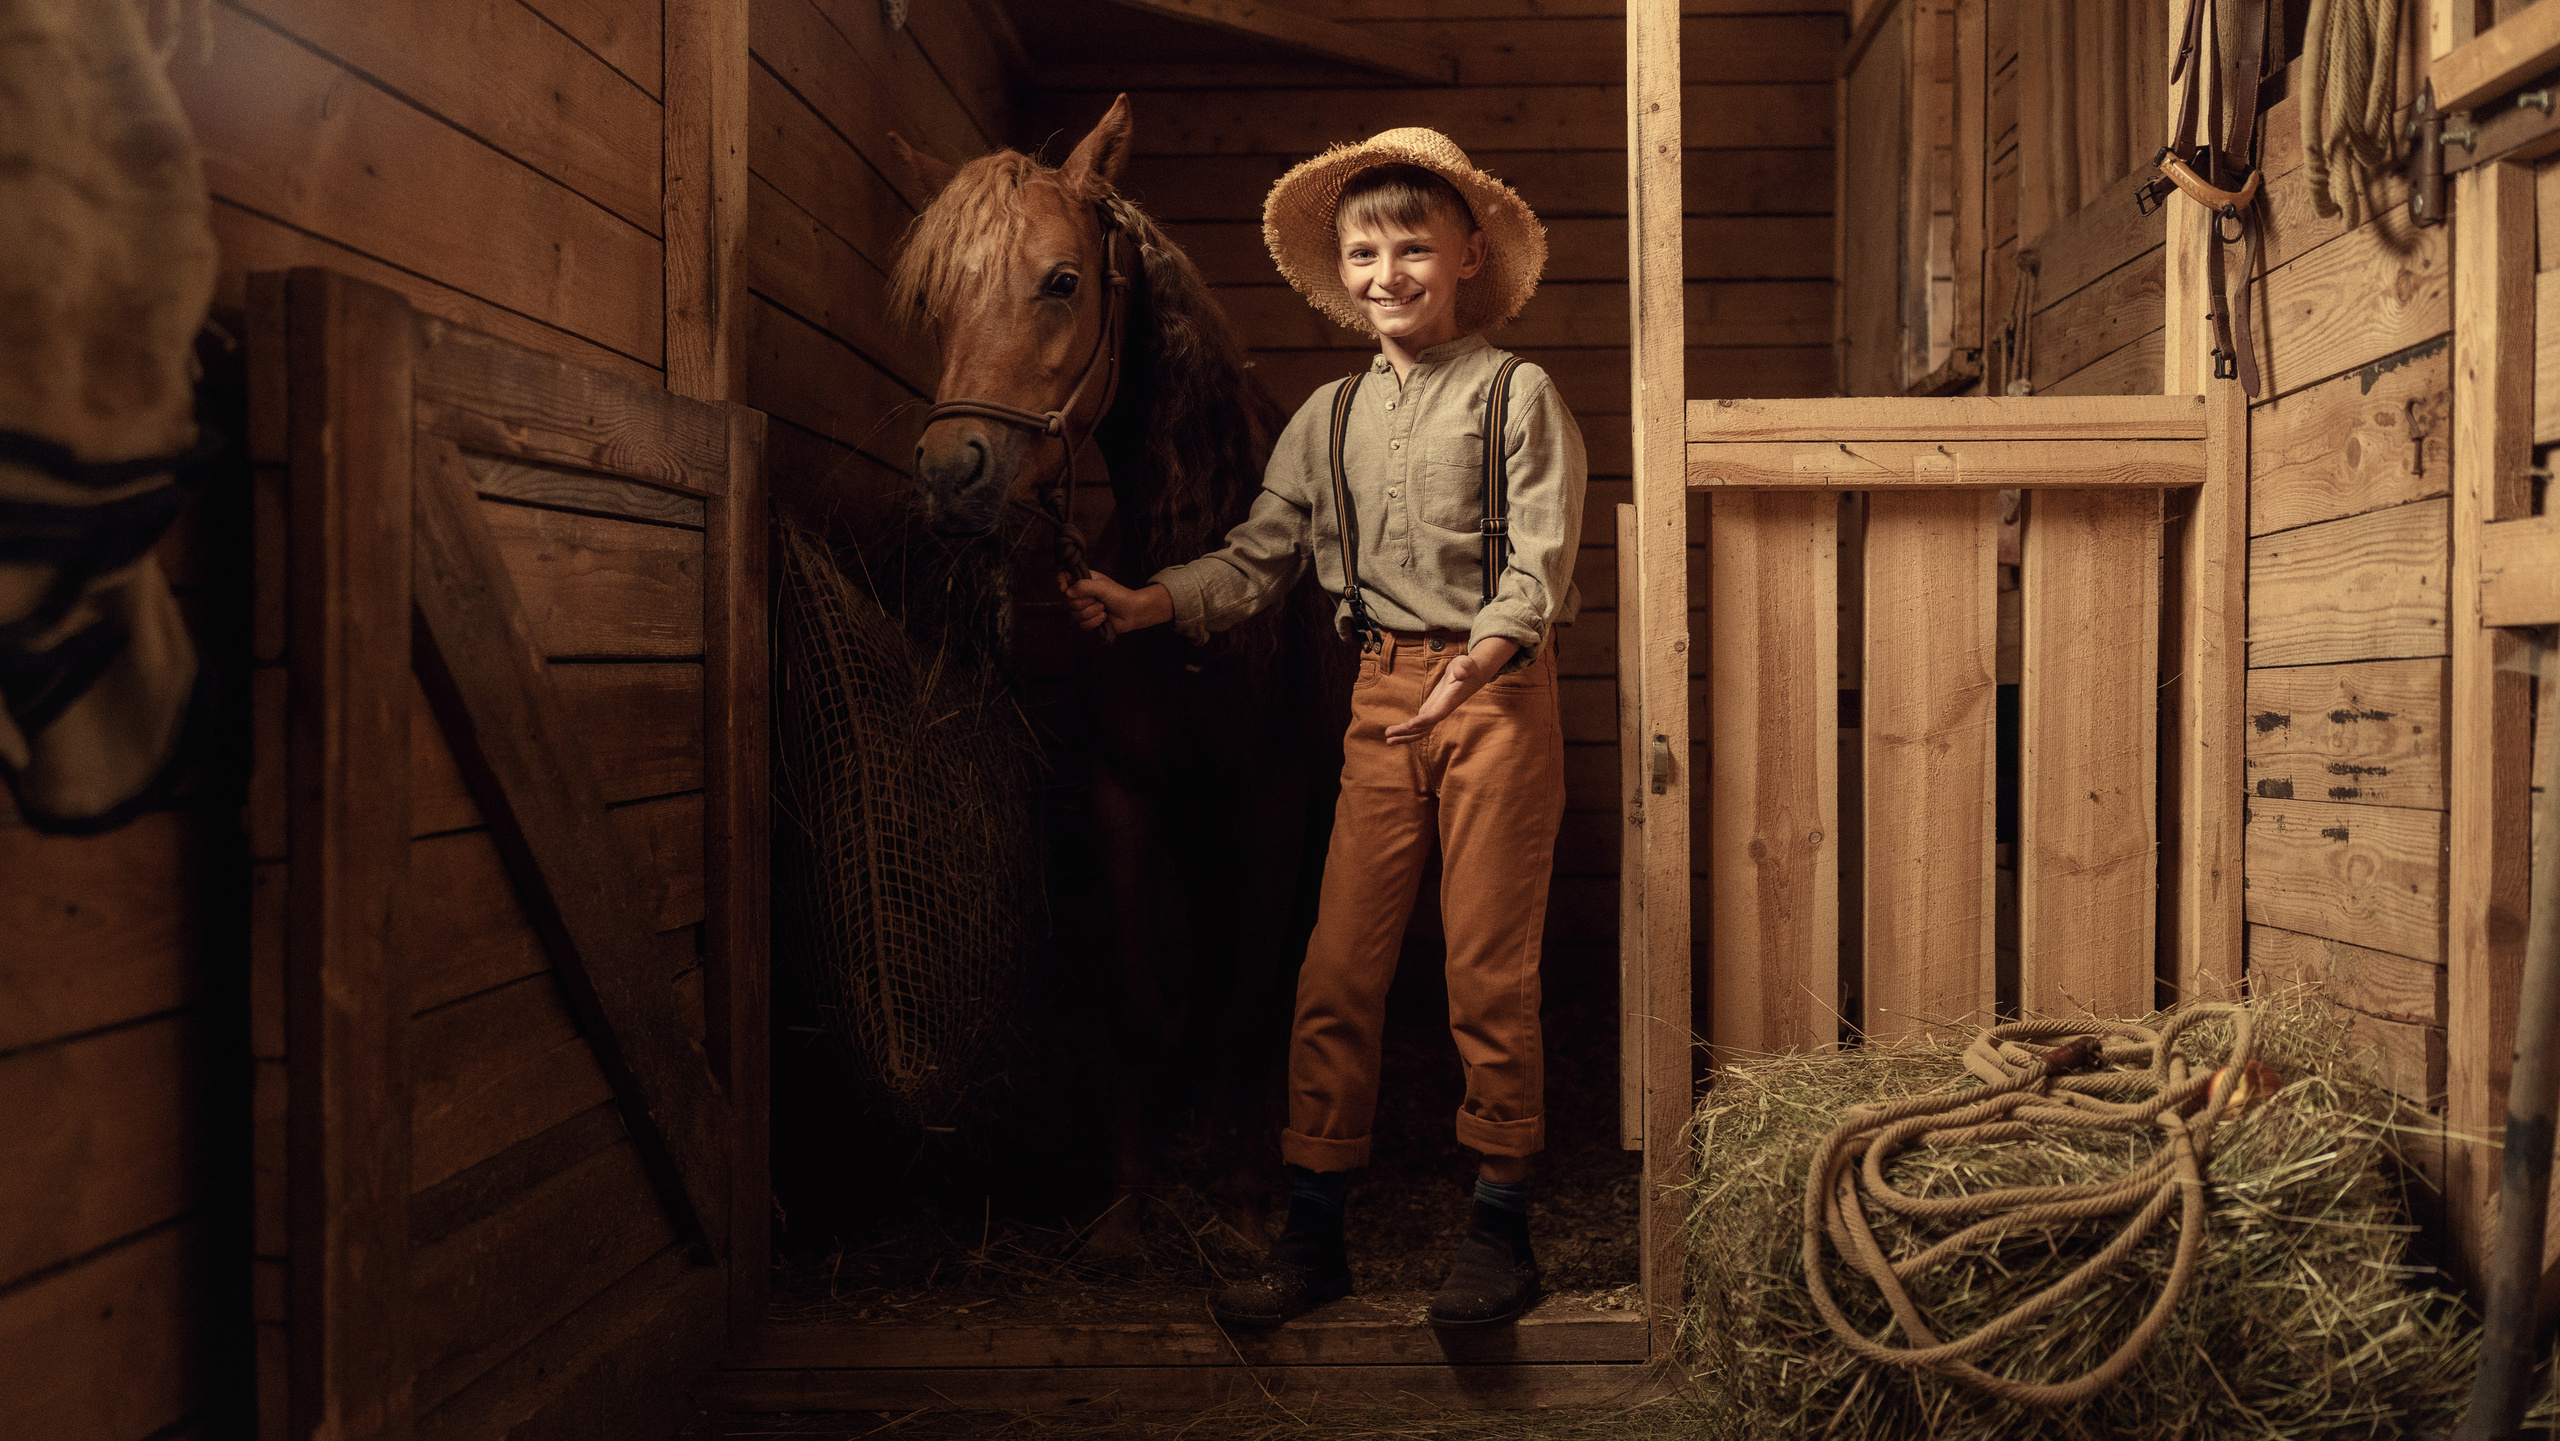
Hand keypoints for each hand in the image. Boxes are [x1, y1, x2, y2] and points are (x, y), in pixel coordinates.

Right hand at [1058, 571, 1171, 633]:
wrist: (1133, 612)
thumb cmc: (1120, 595)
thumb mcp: (1101, 586)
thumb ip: (1083, 586)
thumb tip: (1067, 592)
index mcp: (1083, 580)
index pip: (1064, 577)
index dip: (1060, 582)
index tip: (1064, 588)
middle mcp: (1081, 594)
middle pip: (1069, 601)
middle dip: (1085, 603)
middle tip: (1099, 599)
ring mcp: (1084, 608)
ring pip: (1075, 615)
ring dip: (1092, 612)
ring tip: (1104, 608)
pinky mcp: (1089, 621)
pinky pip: (1082, 625)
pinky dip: (1094, 622)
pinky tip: (1104, 618)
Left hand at [1383, 638, 1518, 744]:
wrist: (1472, 675)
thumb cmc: (1467, 667)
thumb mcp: (1465, 663)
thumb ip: (1463, 668)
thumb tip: (1461, 673)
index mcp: (1449, 701)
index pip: (1436, 714)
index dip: (1423, 721)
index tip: (1409, 725)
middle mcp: (1442, 710)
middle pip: (1424, 728)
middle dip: (1407, 733)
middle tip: (1388, 737)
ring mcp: (1436, 711)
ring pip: (1421, 730)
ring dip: (1404, 736)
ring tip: (1387, 740)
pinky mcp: (1431, 709)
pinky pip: (1419, 724)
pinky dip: (1407, 730)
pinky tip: (1394, 733)